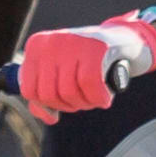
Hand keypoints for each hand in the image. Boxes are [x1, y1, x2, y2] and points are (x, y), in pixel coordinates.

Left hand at [16, 11, 155, 117]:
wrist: (126, 39)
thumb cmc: (91, 61)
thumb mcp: (63, 74)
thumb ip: (47, 97)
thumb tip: (49, 117)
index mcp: (37, 46)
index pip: (29, 90)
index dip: (50, 105)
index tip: (68, 101)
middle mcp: (51, 42)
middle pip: (49, 94)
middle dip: (69, 106)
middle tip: (85, 101)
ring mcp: (72, 42)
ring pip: (68, 92)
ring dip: (86, 103)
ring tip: (97, 98)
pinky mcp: (95, 48)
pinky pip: (89, 84)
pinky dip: (98, 98)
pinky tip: (105, 98)